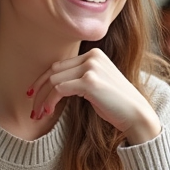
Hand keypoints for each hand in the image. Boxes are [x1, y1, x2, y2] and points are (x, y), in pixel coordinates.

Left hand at [28, 49, 161, 143]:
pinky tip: (49, 112)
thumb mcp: (96, 85)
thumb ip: (78, 79)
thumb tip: (52, 86)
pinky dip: (50, 102)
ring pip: (54, 81)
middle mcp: (92, 56)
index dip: (43, 80)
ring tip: (38, 114)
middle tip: (33, 108)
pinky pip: (59, 90)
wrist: (136, 115)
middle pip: (54, 71)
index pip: (60, 65)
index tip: (34, 93)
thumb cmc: (116, 105)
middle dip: (39, 90)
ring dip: (43, 99)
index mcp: (94, 54)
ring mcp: (91, 67)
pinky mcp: (89, 82)